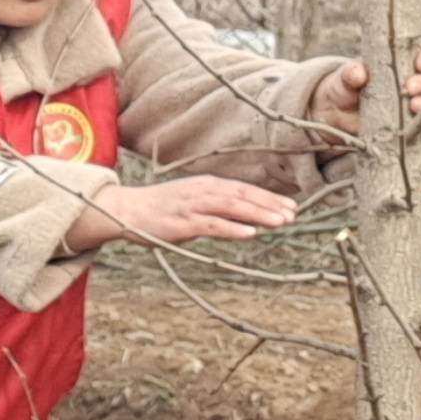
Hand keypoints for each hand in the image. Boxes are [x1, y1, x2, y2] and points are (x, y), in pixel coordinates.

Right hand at [67, 175, 299, 254]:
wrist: (127, 210)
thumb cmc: (162, 209)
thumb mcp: (194, 204)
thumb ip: (219, 210)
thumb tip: (246, 221)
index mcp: (208, 185)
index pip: (244, 189)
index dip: (268, 197)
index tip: (291, 206)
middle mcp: (203, 191)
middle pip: (243, 196)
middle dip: (270, 205)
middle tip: (293, 214)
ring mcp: (193, 205)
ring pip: (232, 208)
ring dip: (258, 214)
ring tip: (280, 222)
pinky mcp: (182, 222)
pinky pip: (212, 225)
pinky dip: (232, 228)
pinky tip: (250, 233)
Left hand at [312, 44, 420, 145]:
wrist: (337, 114)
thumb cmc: (344, 86)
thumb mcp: (344, 76)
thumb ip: (351, 72)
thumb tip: (359, 73)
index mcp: (402, 61)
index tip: (420, 63)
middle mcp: (413, 80)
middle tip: (410, 87)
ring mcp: (413, 102)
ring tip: (413, 106)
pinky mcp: (410, 122)